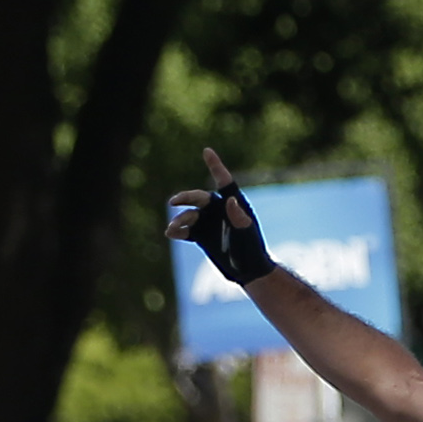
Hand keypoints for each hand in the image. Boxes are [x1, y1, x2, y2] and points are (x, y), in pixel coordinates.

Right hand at [164, 149, 275, 283]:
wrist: (248, 270)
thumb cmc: (252, 250)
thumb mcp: (247, 234)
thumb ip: (239, 218)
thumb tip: (229, 200)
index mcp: (234, 204)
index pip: (224, 181)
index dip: (215, 166)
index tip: (207, 151)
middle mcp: (218, 209)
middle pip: (199, 198)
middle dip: (186, 198)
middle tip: (174, 201)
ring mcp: (208, 222)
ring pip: (189, 215)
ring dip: (180, 220)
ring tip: (173, 228)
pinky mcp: (201, 235)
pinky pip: (185, 230)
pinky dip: (177, 231)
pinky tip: (170, 233)